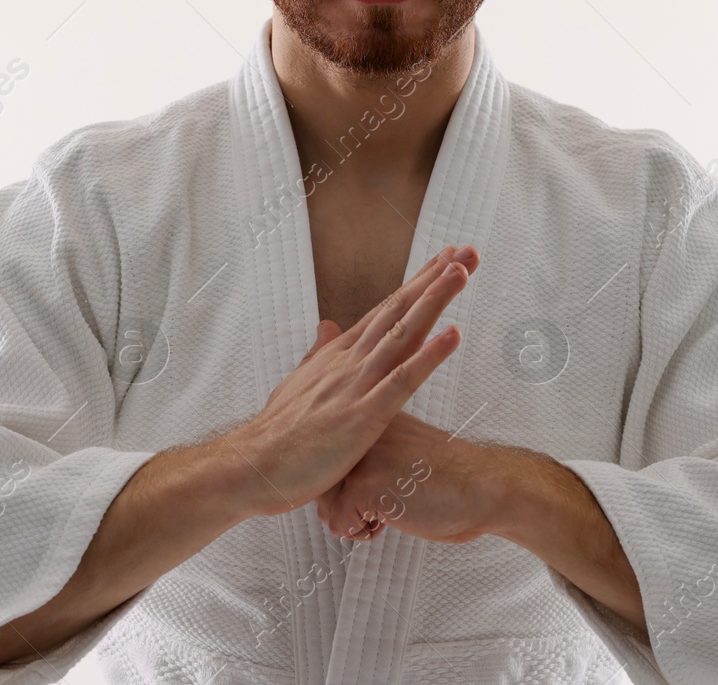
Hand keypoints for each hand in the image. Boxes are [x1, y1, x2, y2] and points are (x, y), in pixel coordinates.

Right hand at [231, 245, 478, 516]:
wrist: (250, 467)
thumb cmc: (276, 435)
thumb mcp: (298, 385)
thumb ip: (318, 354)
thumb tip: (328, 325)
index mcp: (338, 355)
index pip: (385, 311)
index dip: (416, 285)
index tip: (443, 260)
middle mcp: (350, 361)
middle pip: (399, 311)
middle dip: (434, 279)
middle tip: (467, 250)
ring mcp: (356, 385)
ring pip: (403, 333)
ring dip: (434, 300)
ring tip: (461, 271)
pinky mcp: (362, 416)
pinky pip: (403, 381)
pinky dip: (429, 356)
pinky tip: (453, 334)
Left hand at [315, 410, 494, 544]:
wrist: (485, 487)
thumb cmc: (450, 478)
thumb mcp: (404, 452)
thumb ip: (371, 458)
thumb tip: (333, 491)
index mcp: (375, 416)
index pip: (330, 449)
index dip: (340, 481)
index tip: (368, 493)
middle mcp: (364, 430)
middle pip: (322, 474)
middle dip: (338, 503)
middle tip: (367, 514)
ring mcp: (364, 456)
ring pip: (325, 499)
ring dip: (347, 519)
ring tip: (376, 521)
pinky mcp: (368, 485)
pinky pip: (340, 521)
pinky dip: (359, 533)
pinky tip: (384, 526)